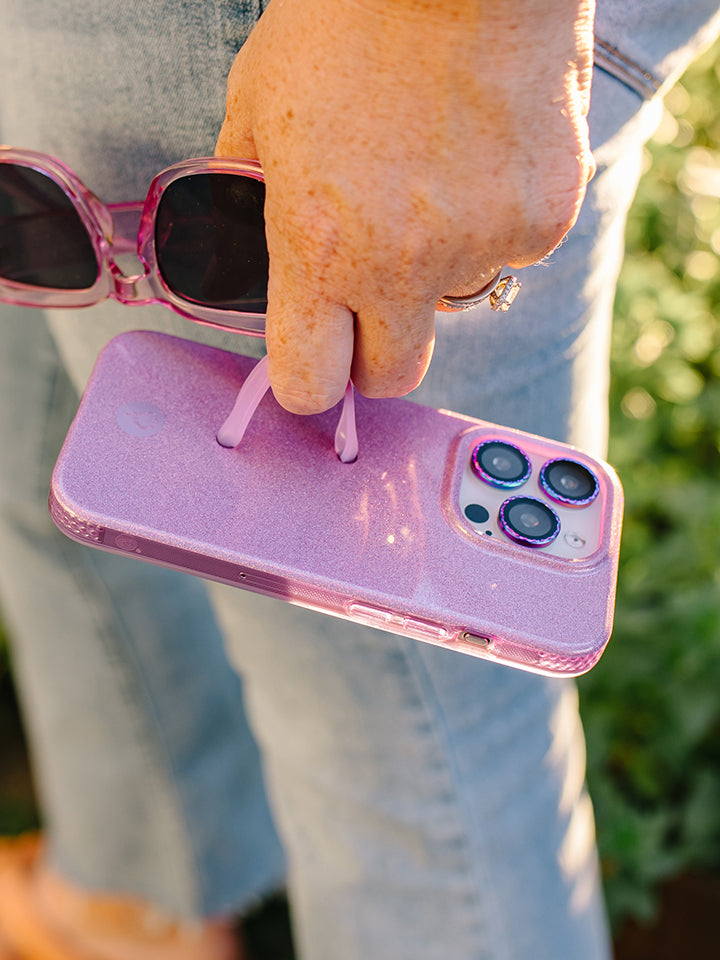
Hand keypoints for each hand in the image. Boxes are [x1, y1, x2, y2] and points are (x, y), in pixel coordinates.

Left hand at [216, 0, 595, 412]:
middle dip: (376, 351)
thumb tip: (244, 243)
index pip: (309, 382)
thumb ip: (247, 191)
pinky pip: (509, 251)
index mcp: (320, 244)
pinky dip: (493, 219)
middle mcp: (402, 265)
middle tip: (372, 296)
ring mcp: (481, 246)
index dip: (309, 381)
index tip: (315, 363)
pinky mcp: (544, 220)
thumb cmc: (348, 16)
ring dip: (436, 268)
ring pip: (453, 304)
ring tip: (430, 177)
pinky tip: (480, 152)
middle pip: (393, 377)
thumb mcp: (260, 100)